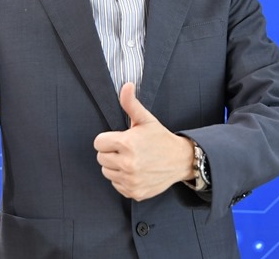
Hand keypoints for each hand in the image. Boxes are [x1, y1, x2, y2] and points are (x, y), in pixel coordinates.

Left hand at [93, 82, 194, 200]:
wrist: (180, 160)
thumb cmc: (160, 138)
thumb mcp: (146, 119)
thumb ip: (131, 103)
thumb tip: (126, 85)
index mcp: (127, 144)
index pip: (98, 143)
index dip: (107, 139)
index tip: (120, 139)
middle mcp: (128, 164)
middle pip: (101, 158)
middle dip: (111, 152)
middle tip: (126, 149)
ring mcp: (131, 180)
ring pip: (107, 173)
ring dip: (115, 167)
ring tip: (131, 159)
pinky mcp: (134, 192)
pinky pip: (116, 185)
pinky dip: (123, 179)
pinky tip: (135, 171)